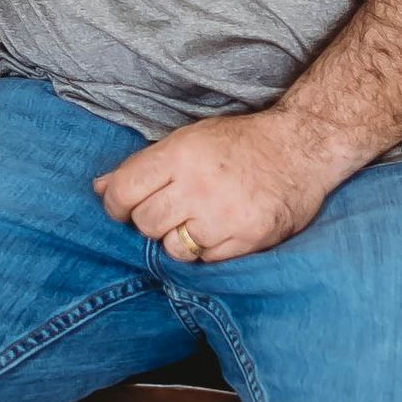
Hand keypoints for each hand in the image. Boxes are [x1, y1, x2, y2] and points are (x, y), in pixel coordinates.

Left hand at [92, 108, 345, 262]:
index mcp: (181, 153)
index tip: (123, 207)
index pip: (123, 191)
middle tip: (168, 211)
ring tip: (198, 219)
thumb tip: (99, 189)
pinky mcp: (248, 238)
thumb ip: (144, 165)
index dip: (115, 204)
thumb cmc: (240, 143)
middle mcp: (199, 184)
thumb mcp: (189, 139)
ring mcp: (225, 214)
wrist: (301, 149)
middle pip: (146, 223)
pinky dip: (208, 250)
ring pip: (174, 248)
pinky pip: (206, 261)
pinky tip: (221, 228)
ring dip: (180, 239)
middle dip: (149, 222)